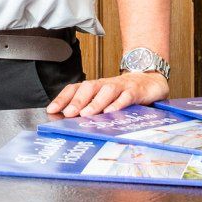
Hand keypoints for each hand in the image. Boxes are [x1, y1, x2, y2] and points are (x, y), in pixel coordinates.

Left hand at [46, 72, 168, 117]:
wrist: (150, 80)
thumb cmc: (124, 93)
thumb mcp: (106, 100)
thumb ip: (91, 108)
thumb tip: (69, 121)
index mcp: (96, 87)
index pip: (75, 88)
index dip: (62, 98)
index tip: (51, 110)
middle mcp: (105, 85)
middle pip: (88, 88)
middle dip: (77, 101)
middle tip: (67, 113)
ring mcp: (121, 87)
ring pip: (106, 91)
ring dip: (95, 102)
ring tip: (86, 114)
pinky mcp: (136, 92)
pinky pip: (126, 97)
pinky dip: (118, 104)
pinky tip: (111, 111)